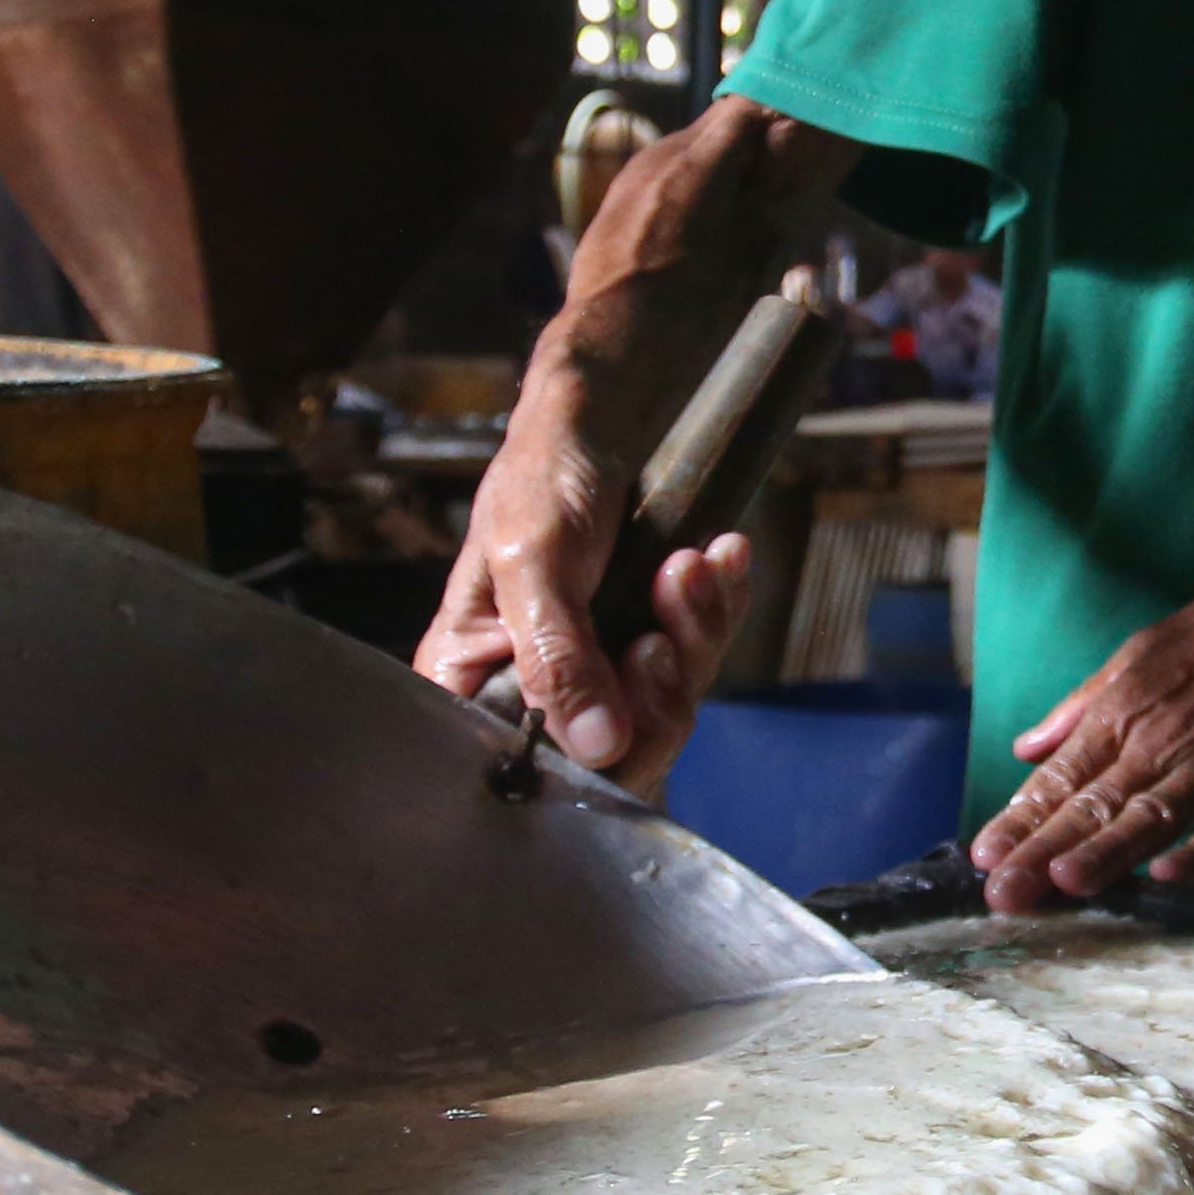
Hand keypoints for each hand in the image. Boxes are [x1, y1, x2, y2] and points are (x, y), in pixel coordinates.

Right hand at [418, 450, 756, 792]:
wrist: (599, 422)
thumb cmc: (540, 479)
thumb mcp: (533, 560)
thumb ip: (557, 656)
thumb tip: (596, 746)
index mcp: (473, 684)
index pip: (525, 772)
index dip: (585, 766)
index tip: (624, 713)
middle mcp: (537, 693)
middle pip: (613, 758)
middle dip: (655, 692)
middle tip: (662, 632)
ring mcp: (601, 674)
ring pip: (666, 707)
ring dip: (692, 633)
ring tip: (692, 565)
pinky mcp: (650, 647)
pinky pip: (699, 657)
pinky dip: (715, 609)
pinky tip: (720, 558)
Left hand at [971, 551, 1193, 911]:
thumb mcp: (1138, 652)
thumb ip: (1081, 706)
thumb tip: (1025, 748)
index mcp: (1124, 709)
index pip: (1060, 778)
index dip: (1019, 820)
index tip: (983, 858)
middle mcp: (1162, 739)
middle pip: (1093, 806)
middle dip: (1042, 853)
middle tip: (1002, 896)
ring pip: (1151, 818)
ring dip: (1106, 854)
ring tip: (1062, 887)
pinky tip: (1167, 878)